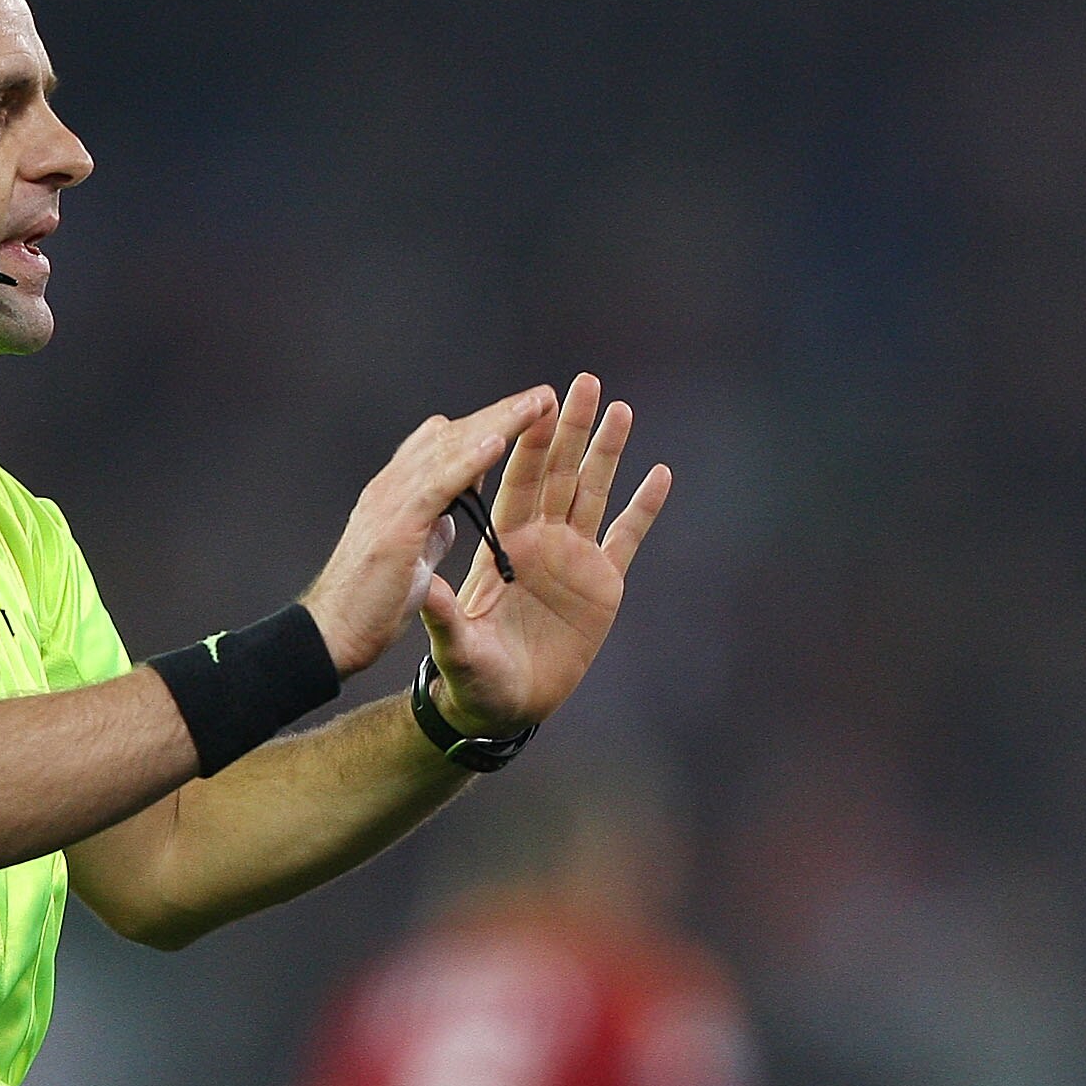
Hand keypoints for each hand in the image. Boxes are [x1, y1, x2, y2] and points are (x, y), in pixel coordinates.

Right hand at [303, 385, 556, 677]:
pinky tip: (498, 441)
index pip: (444, 445)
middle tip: (542, 396)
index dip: (483, 428)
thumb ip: (430, 527)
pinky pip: (440, 482)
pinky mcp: (396, 525)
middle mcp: (393, 487)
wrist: (331, 635)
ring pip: (450, 448)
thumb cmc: (369, 603)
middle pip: (452, 436)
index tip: (522, 415)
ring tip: (536, 404)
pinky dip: (470, 458)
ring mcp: (391, 501)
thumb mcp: (411, 555)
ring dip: (496, 422)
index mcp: (397, 493)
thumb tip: (450, 513)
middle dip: (499, 414)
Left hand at [422, 371, 671, 733]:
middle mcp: (540, 540)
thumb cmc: (470, 675)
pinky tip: (660, 474)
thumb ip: (446, 616)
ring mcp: (574, 558)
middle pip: (560, 472)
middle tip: (584, 381)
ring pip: (594, 492)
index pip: (518, 480)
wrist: (502, 704)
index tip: (538, 401)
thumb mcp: (456, 646)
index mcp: (503, 545)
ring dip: (608, 452)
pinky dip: (644, 507)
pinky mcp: (604, 584)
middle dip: (571, 427)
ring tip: (621, 409)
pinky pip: (628, 537)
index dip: (529, 441)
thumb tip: (424, 585)